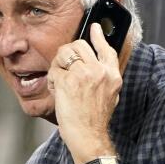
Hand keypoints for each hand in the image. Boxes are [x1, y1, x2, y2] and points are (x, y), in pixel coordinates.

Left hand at [47, 23, 121, 163]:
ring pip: (64, 52)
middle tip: (64, 67)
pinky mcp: (67, 81)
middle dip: (68, 53)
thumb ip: (104, 77)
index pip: (106, 48)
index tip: (94, 27)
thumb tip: (94, 64)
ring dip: (58, 65)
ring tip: (60, 80)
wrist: (89, 136)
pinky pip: (54, 70)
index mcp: (112, 75)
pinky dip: (52, 79)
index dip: (99, 36)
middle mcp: (99, 71)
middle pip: (79, 45)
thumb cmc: (95, 120)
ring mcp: (83, 75)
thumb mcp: (110, 95)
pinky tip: (57, 91)